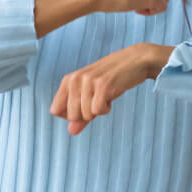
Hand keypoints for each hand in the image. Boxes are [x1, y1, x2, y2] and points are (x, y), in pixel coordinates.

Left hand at [50, 43, 172, 135]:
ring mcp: (88, 81)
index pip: (55, 110)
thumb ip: (80, 114)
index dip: (70, 115)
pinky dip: (106, 109)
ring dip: (99, 110)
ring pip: (86, 115)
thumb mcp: (91, 95)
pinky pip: (98, 110)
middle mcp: (75, 79)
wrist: (135, 60)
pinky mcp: (103, 85)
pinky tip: (111, 95)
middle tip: (97, 99)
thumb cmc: (111, 79)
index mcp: (68, 80)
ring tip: (105, 94)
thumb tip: (71, 131)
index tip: (83, 106)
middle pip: (72, 116)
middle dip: (86, 115)